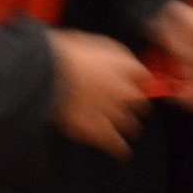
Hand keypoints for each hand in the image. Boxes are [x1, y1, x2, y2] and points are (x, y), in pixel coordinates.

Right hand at [47, 30, 149, 155]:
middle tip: (130, 107)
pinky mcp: (96, 130)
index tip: (138, 83)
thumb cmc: (64, 53)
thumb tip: (112, 59)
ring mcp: (112, 112)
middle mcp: (124, 90)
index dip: (140, 80)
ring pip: (130, 125)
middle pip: (141, 103)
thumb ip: (108, 54)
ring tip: (125, 128)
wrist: (48, 75)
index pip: (144, 76)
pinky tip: (121, 151)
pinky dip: (118, 147)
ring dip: (127, 125)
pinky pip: (114, 143)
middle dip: (136, 105)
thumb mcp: (92, 41)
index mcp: (125, 66)